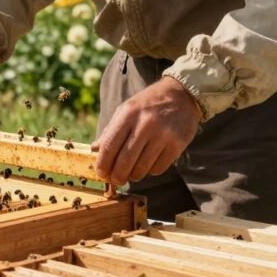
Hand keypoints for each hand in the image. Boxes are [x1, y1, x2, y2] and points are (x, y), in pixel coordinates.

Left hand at [92, 77, 201, 192]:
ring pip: (141, 169)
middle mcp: (145, 124)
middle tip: (116, 180)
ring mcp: (162, 135)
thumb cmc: (148, 105)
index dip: (102, 165)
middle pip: (124, 162)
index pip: (109, 146)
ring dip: (134, 176)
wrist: (181, 95)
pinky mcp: (177, 145)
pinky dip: (150, 171)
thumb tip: (94, 150)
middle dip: (117, 176)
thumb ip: (110, 130)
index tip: (101, 174)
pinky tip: (149, 163)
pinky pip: (158, 169)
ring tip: (133, 172)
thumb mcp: (126, 110)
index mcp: (128, 114)